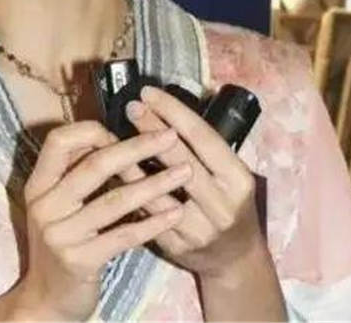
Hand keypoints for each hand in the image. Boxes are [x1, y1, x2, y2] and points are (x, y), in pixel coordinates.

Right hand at [11, 120, 192, 320]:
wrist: (47, 299)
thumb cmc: (61, 241)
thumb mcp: (57, 204)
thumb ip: (75, 172)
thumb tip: (110, 134)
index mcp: (38, 184)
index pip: (59, 141)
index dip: (92, 131)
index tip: (123, 130)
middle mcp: (45, 205)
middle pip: (94, 165)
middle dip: (137, 147)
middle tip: (170, 137)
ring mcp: (60, 235)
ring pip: (115, 200)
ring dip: (155, 184)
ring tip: (186, 172)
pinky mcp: (80, 261)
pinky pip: (123, 236)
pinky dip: (153, 223)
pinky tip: (176, 213)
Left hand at [117, 86, 265, 280]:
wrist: (234, 258)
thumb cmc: (228, 202)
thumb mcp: (229, 173)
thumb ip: (203, 147)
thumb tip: (163, 107)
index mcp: (238, 179)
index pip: (204, 137)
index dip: (174, 112)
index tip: (150, 93)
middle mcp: (221, 205)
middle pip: (181, 159)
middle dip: (152, 129)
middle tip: (131, 107)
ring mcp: (199, 229)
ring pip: (159, 190)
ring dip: (133, 162)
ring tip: (112, 137)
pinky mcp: (176, 246)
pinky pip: (147, 215)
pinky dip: (130, 191)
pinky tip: (113, 173)